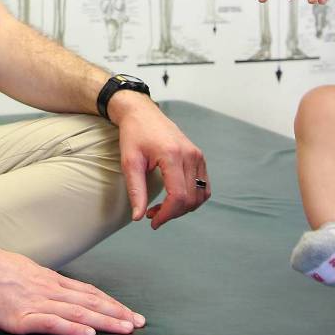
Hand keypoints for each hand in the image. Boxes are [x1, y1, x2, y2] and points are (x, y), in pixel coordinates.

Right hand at [0, 240, 144, 334]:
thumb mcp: (25, 270)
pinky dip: (71, 329)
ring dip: (103, 321)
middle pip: (90, 302)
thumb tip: (58, 290)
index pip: (88, 292)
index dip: (111, 303)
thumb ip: (43, 283)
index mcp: (50, 280)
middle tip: (139, 323)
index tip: (129, 312)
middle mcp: (49, 290)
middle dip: (116, 313)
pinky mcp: (20, 317)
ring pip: (77, 312)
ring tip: (124, 329)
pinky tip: (87, 334)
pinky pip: (51, 322)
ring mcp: (35, 303)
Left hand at [111, 93, 209, 228]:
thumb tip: (138, 217)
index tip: (152, 222)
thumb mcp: (130, 162)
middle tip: (152, 215)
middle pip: (190, 198)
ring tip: (162, 207)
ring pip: (200, 195)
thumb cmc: (134, 135)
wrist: (143, 113)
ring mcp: (197, 155)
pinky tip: (174, 198)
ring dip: (183, 208)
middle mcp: (190, 155)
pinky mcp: (199, 157)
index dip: (167, 214)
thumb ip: (136, 191)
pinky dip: (192, 198)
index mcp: (173, 155)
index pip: (179, 196)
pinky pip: (203, 186)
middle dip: (172, 213)